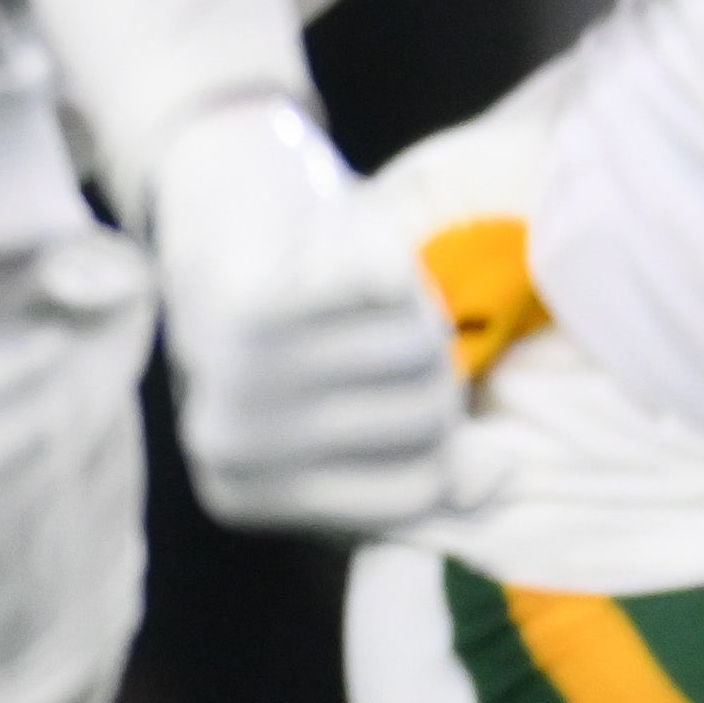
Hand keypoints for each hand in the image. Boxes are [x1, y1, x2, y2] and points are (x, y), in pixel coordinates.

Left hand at [144, 95, 460, 538]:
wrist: (205, 209)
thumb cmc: (286, 327)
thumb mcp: (353, 405)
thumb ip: (431, 459)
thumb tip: (498, 476)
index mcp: (238, 489)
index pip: (415, 493)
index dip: (437, 438)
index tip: (380, 390)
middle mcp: (223, 443)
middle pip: (425, 422)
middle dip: (429, 366)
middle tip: (366, 324)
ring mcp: (229, 377)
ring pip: (418, 353)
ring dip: (411, 305)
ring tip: (348, 288)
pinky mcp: (245, 304)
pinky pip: (386, 290)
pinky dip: (381, 253)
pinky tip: (325, 247)